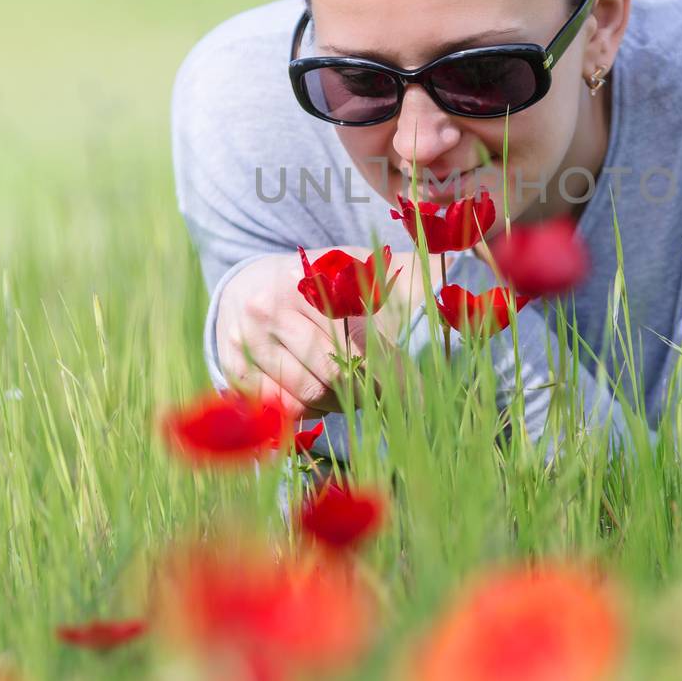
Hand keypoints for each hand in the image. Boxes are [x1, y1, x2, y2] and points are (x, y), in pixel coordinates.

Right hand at [215, 248, 424, 417]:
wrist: (247, 285)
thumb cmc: (314, 285)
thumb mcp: (350, 271)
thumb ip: (396, 279)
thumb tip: (449, 279)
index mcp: (305, 281)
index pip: (353, 341)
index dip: (383, 371)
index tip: (410, 392)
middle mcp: (270, 308)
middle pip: (329, 374)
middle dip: (360, 391)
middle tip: (379, 396)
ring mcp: (246, 340)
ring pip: (304, 396)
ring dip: (334, 403)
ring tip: (348, 393)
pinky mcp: (232, 368)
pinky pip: (279, 406)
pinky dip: (304, 409)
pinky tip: (316, 397)